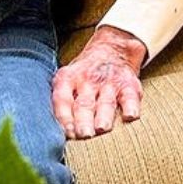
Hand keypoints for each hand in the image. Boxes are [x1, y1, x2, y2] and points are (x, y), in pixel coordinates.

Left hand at [52, 25, 146, 139]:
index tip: (67, 133)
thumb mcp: (67, 79)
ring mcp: (108, 83)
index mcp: (67, 79)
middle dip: (83, 121)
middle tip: (83, 135)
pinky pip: (130, 97)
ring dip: (103, 116)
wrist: (112, 48)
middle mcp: (87, 81)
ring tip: (102, 128)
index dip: (64, 117)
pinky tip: (130, 116)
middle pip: (84, 104)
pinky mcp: (128, 85)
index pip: (62, 99)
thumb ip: (61, 102)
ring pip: (105, 102)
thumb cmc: (84, 74)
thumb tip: (52, 132)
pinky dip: (131, 107)